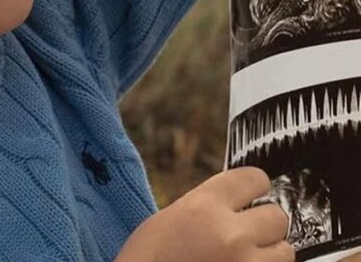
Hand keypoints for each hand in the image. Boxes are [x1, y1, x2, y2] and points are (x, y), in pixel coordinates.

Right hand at [116, 168, 292, 261]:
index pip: (254, 179)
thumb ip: (209, 207)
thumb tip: (239, 203)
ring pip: (285, 251)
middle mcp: (230, 234)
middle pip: (277, 216)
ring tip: (244, 257)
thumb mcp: (171, 217)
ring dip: (269, 254)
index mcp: (204, 206)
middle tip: (247, 232)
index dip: (254, 186)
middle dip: (264, 224)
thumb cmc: (147, 258)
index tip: (252, 193)